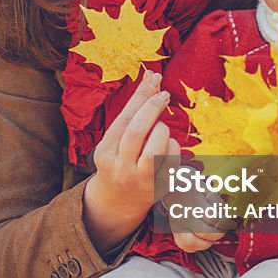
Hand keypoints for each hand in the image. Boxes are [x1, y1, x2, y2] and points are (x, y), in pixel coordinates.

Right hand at [83, 71, 179, 249]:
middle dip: (152, 108)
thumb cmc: (119, 160)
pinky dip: (173, 145)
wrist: (119, 202)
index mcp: (105, 153)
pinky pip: (173, 159)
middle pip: (137, 132)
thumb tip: (152, 76)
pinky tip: (166, 146)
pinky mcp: (159, 188)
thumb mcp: (116, 139)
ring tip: (160, 128)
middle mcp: (121, 168)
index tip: (155, 79)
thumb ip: (132, 111)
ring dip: (162, 130)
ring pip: (157, 147)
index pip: (123, 120)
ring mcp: (140, 180)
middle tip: (164, 95)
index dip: (141, 97)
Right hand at [168, 181, 235, 252]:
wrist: (174, 188)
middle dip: (219, 234)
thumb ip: (218, 203)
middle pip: (205, 233)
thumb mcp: (208, 190)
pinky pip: (184, 246)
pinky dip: (195, 247)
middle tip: (222, 229)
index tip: (232, 224)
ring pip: (192, 242)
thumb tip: (228, 218)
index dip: (226, 224)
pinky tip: (202, 240)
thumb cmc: (195, 189)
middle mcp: (185, 216)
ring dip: (207, 243)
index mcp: (195, 203)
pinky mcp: (174, 232)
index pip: (214, 218)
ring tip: (212, 236)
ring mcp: (177, 225)